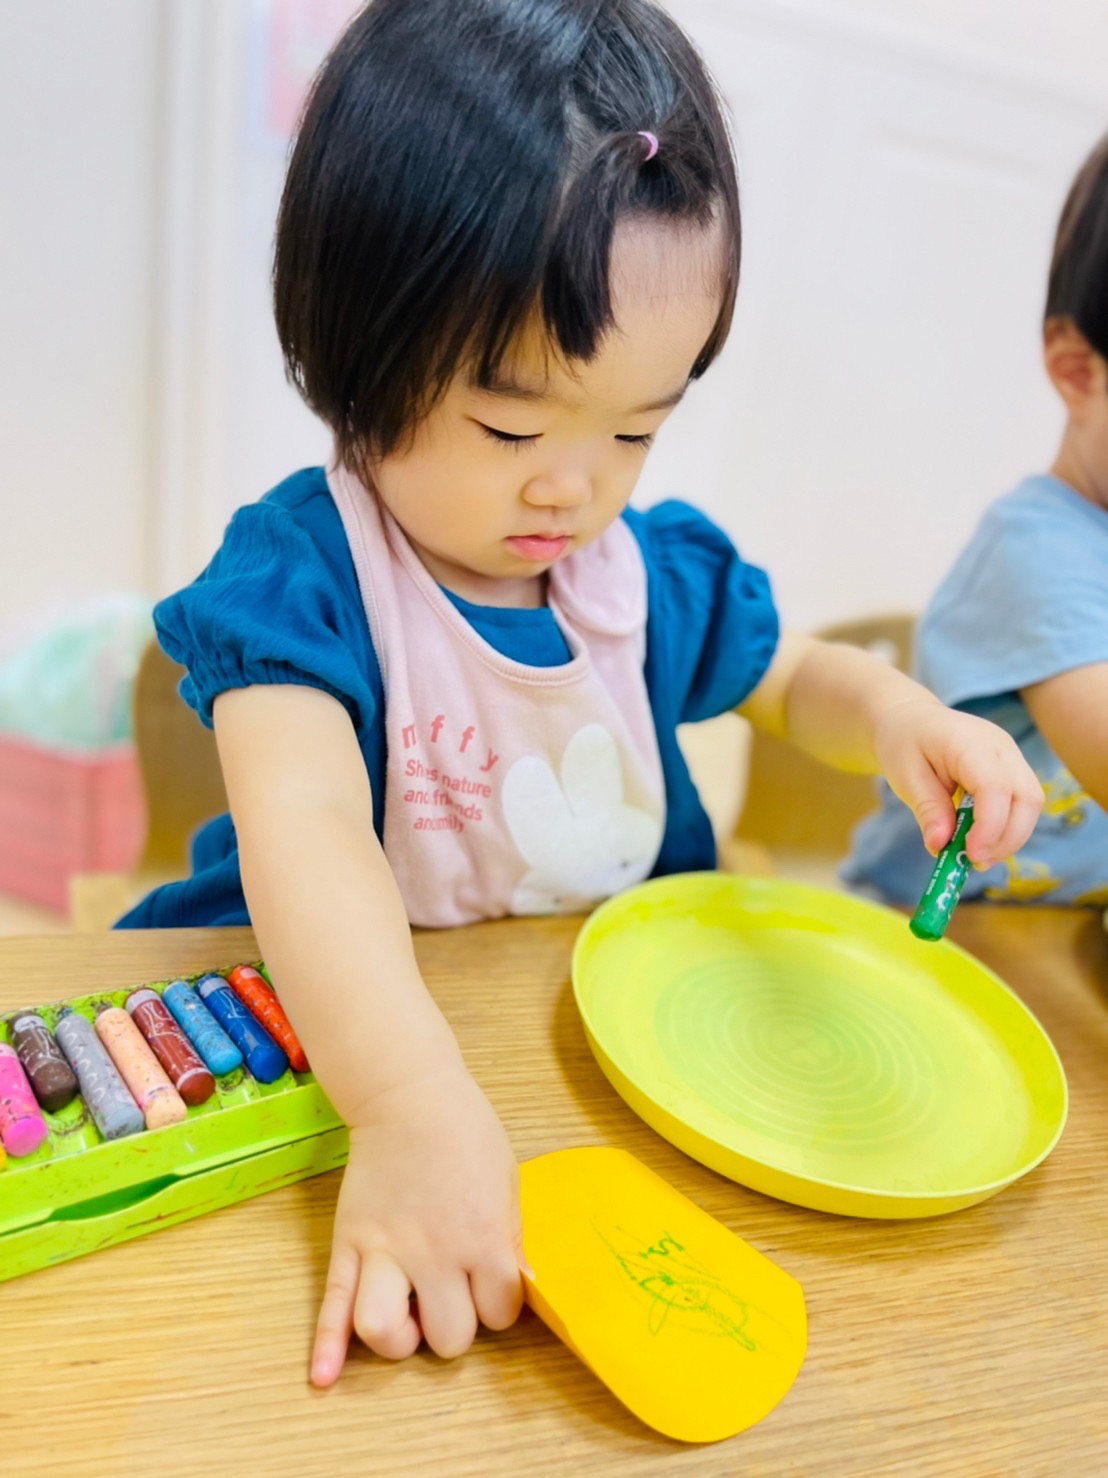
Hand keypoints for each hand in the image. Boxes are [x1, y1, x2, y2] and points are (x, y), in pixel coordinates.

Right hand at [310, 1063, 525, 1383]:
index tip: (492, 1287)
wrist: (407, 1095)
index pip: (500, 1311)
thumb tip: (518, 1289)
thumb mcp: (507, 1183)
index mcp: (481, 1236)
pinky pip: (333, 1304)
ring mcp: (385, 1249)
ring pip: (382, 1330)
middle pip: (447, 1336)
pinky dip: (326, 1346)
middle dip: (453, 1328)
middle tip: (451, 1299)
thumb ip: (510, 1240)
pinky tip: (325, 1377)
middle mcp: (433, 1252)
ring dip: (398, 1340)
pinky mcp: (349, 1242)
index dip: (499, 1306)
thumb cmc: (465, 1133)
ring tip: (407, 1317)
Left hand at [872, 697, 1043, 865]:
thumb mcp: (905, 776)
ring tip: (975, 856)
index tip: (971, 855)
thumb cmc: (905, 744)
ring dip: (1010, 837)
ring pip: (1031, 803)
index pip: (995, 787)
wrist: (912, 720)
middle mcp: (1001, 746)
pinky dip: (1007, 827)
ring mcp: (1012, 756)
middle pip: (1027, 798)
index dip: (989, 826)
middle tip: (976, 863)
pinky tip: (981, 840)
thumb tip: (940, 845)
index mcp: (969, 742)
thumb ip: (926, 808)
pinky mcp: (1013, 769)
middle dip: (1008, 838)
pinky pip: (1022, 803)